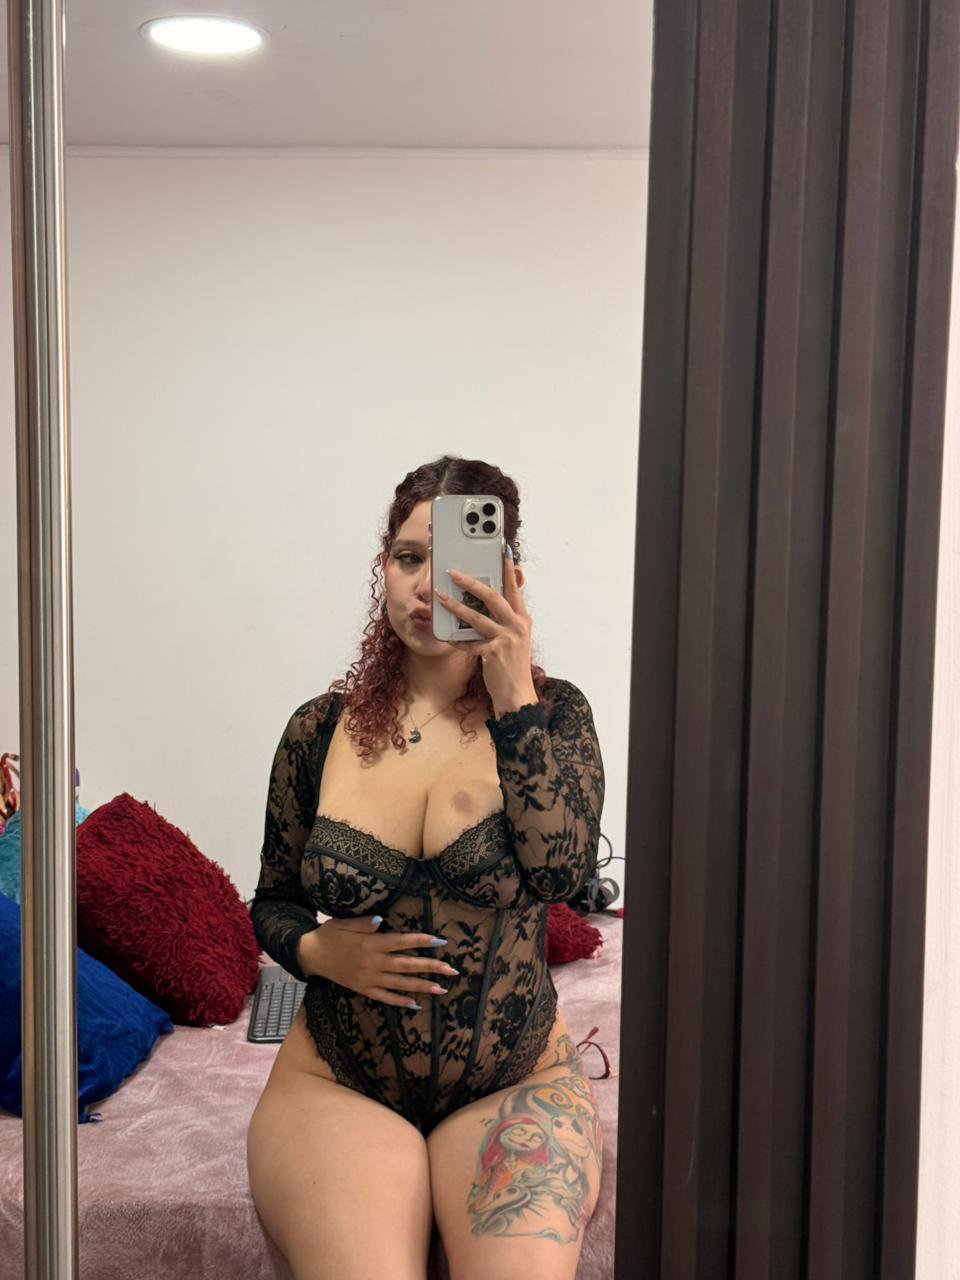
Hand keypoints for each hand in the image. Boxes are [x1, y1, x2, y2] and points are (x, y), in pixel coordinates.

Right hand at [298, 916, 458, 1007]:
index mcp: (371, 943)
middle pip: (407, 965)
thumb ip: (364, 922)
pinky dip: (400, 1001)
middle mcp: (373, 962)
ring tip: (441, 989)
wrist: (310, 955)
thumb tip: (382, 920)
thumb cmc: (330, 934)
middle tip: (451, 970)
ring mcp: (369, 978)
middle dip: (431, 967)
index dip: (422, 942)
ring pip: (400, 984)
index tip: (441, 942)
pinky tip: (415, 1003)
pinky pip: (384, 997)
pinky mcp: (363, 989)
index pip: (402, 942)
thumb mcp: (344, 922)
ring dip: (422, 986)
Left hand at [434, 550, 535, 712]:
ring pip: (477, 617)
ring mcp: (506, 639)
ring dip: (455, 606)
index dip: (508, 569)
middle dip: (471, 583)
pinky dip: (455, 638)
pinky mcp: (494, 653)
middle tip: (454, 573)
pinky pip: (469, 642)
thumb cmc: (511, 666)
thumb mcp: (513, 639)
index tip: (502, 550)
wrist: (517, 694)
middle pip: (493, 597)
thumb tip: (482, 603)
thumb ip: (503, 620)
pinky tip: (444, 633)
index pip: (513, 588)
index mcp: (522, 619)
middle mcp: (517, 626)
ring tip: (440, 597)